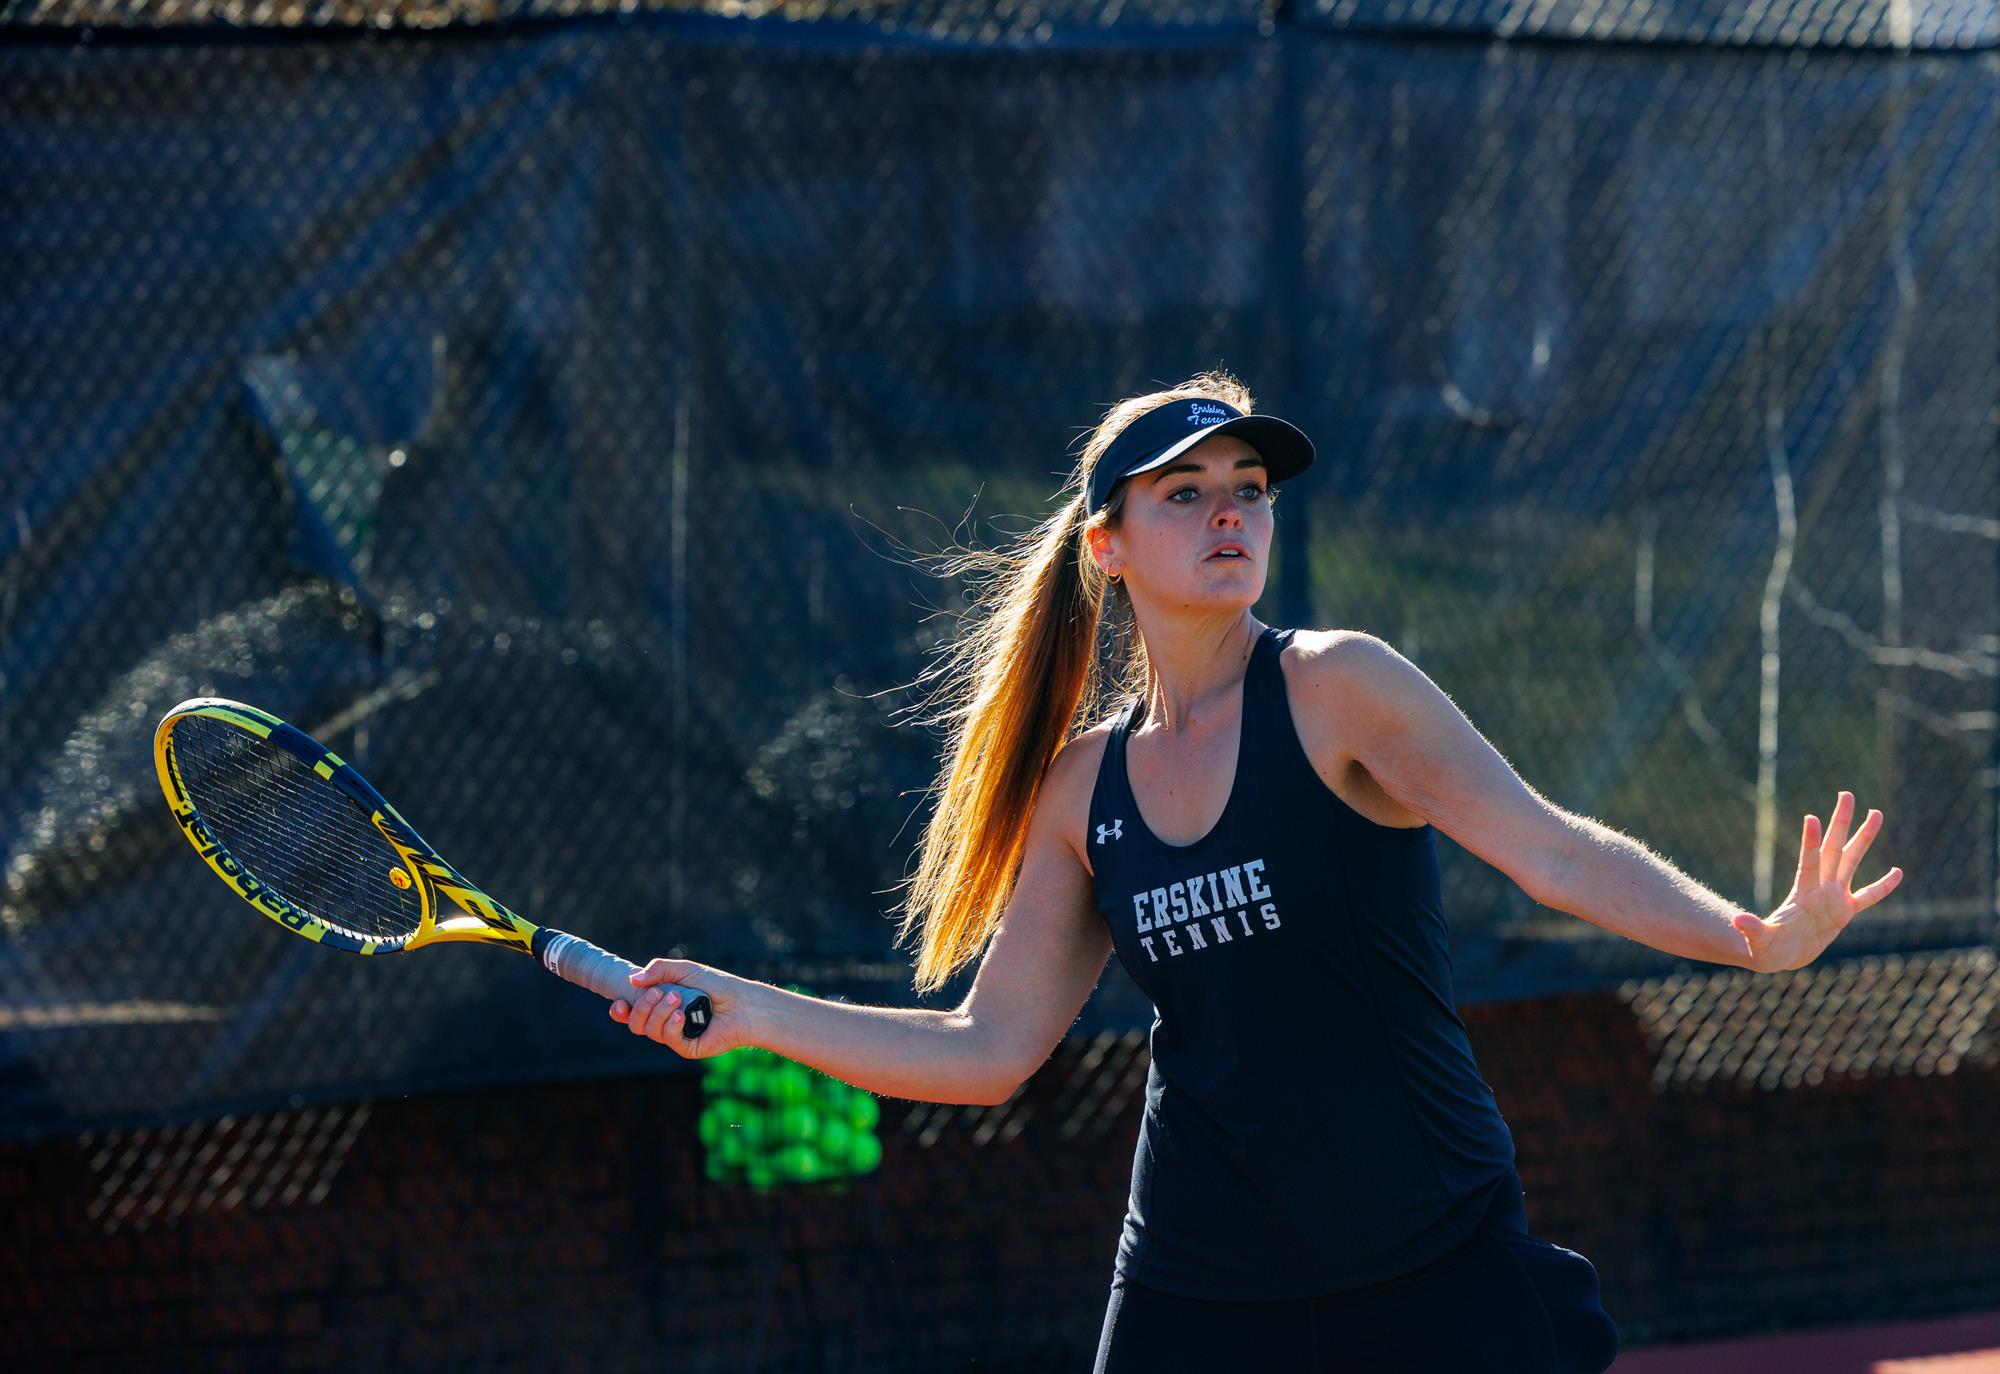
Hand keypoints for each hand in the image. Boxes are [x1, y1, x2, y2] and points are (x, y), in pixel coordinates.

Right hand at [609, 957, 757, 1058]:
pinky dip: (671, 1026)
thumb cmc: (717, 985)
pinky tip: (681, 1015)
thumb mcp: (686, 970)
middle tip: (660, 992)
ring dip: (659, 1013)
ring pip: (650, 1031)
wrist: (744, 1004)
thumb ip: (659, 970)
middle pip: (636, 1023)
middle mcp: (665, 1022)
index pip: (631, 1012)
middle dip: (642, 1007)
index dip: (620, 1011)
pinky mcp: (688, 1048)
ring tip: (678, 998)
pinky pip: (669, 1039)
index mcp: (660, 1004)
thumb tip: (633, 980)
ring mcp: (676, 1036)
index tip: (620, 1002)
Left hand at [1731, 791, 1902, 973]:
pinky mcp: (1844, 912)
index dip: (1809, 842)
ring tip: (1876, 813)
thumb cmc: (1765, 948)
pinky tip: (1898, 872)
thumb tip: (1738, 922)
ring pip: (1852, 861)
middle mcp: (1820, 888)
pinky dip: (1883, 887)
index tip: (1811, 817)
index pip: (1808, 862)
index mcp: (1803, 893)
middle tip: (1847, 794)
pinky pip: (1869, 897)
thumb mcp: (1758, 941)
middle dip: (1841, 823)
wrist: (1777, 956)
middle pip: (1833, 848)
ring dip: (1864, 838)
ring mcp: (1834, 897)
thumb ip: (1753, 930)